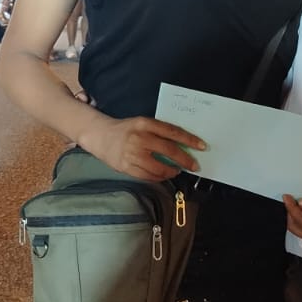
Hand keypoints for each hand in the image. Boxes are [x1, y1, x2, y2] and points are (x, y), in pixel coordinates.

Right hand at [85, 116, 204, 180]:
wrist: (100, 135)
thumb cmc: (125, 129)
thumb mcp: (142, 124)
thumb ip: (159, 132)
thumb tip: (183, 144)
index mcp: (144, 124)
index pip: (172, 132)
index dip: (189, 139)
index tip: (202, 146)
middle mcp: (139, 138)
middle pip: (169, 150)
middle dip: (185, 159)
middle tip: (194, 165)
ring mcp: (132, 154)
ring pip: (159, 167)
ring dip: (171, 171)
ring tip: (176, 170)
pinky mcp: (126, 167)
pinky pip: (148, 176)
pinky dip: (158, 177)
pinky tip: (163, 175)